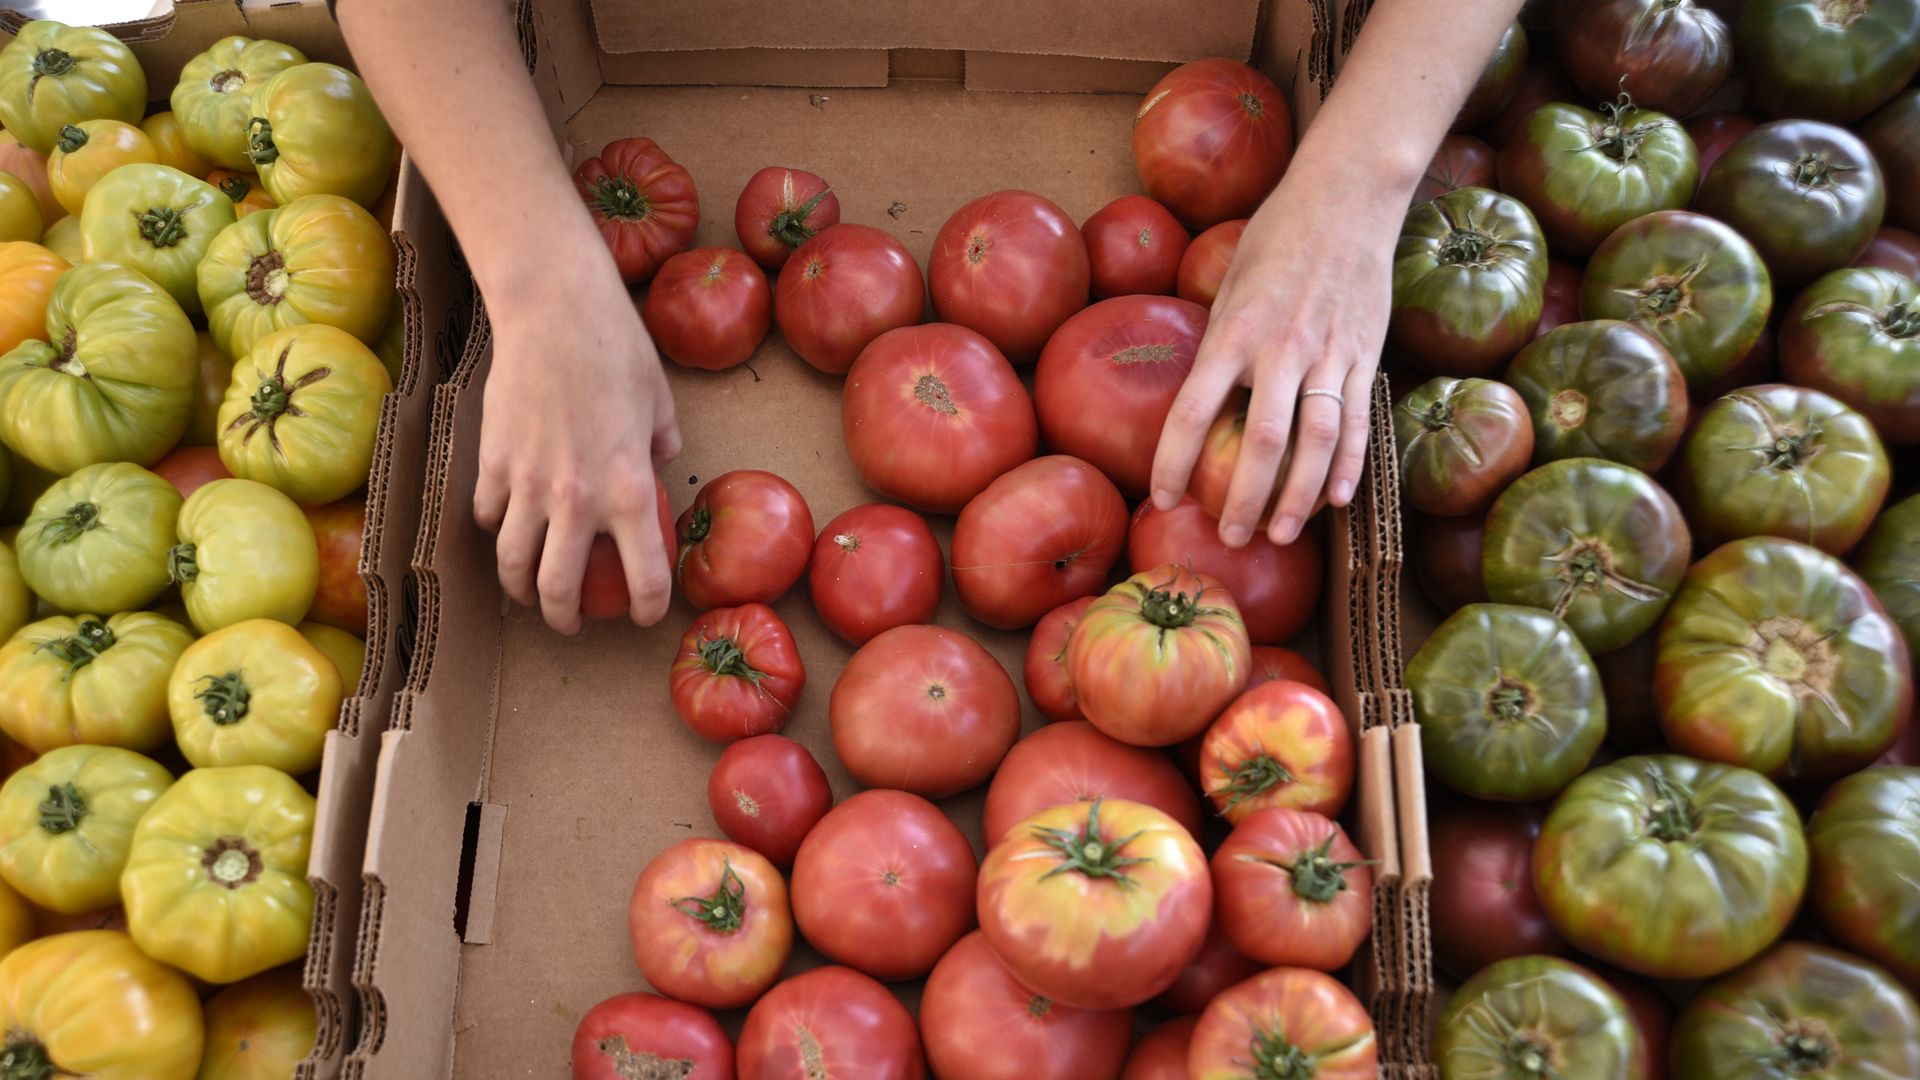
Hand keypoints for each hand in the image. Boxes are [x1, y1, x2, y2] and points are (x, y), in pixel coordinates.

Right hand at [474, 255, 682, 632]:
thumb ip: (660, 445)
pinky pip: (488, 515)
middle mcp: (577, 499)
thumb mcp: (659, 402)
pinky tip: (506, 527)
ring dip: (521, 588)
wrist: (554, 309)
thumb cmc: (617, 347)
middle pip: (560, 589)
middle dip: (565, 618)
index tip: (647, 613)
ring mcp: (528, 484)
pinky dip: (496, 529)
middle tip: (572, 623)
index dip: (649, 606)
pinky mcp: (492, 461)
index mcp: (629, 490)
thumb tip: (659, 467)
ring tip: (529, 593)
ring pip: (513, 563)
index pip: (645, 577)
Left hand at [1149, 160, 1401, 547]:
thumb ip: (1218, 343)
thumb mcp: (1229, 284)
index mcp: (1233, 331)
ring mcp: (1329, 352)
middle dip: (1243, 498)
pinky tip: (1336, 502)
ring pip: (1317, 440)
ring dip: (1298, 497)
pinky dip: (1349, 466)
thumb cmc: (1275, 237)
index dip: (1172, 463)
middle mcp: (1281, 347)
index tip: (1163, 499)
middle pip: (1262, 441)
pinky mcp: (1366, 352)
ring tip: (1279, 535)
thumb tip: (1200, 398)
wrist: (1347, 196)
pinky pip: (1359, 420)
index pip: (1191, 411)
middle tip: (1228, 537)